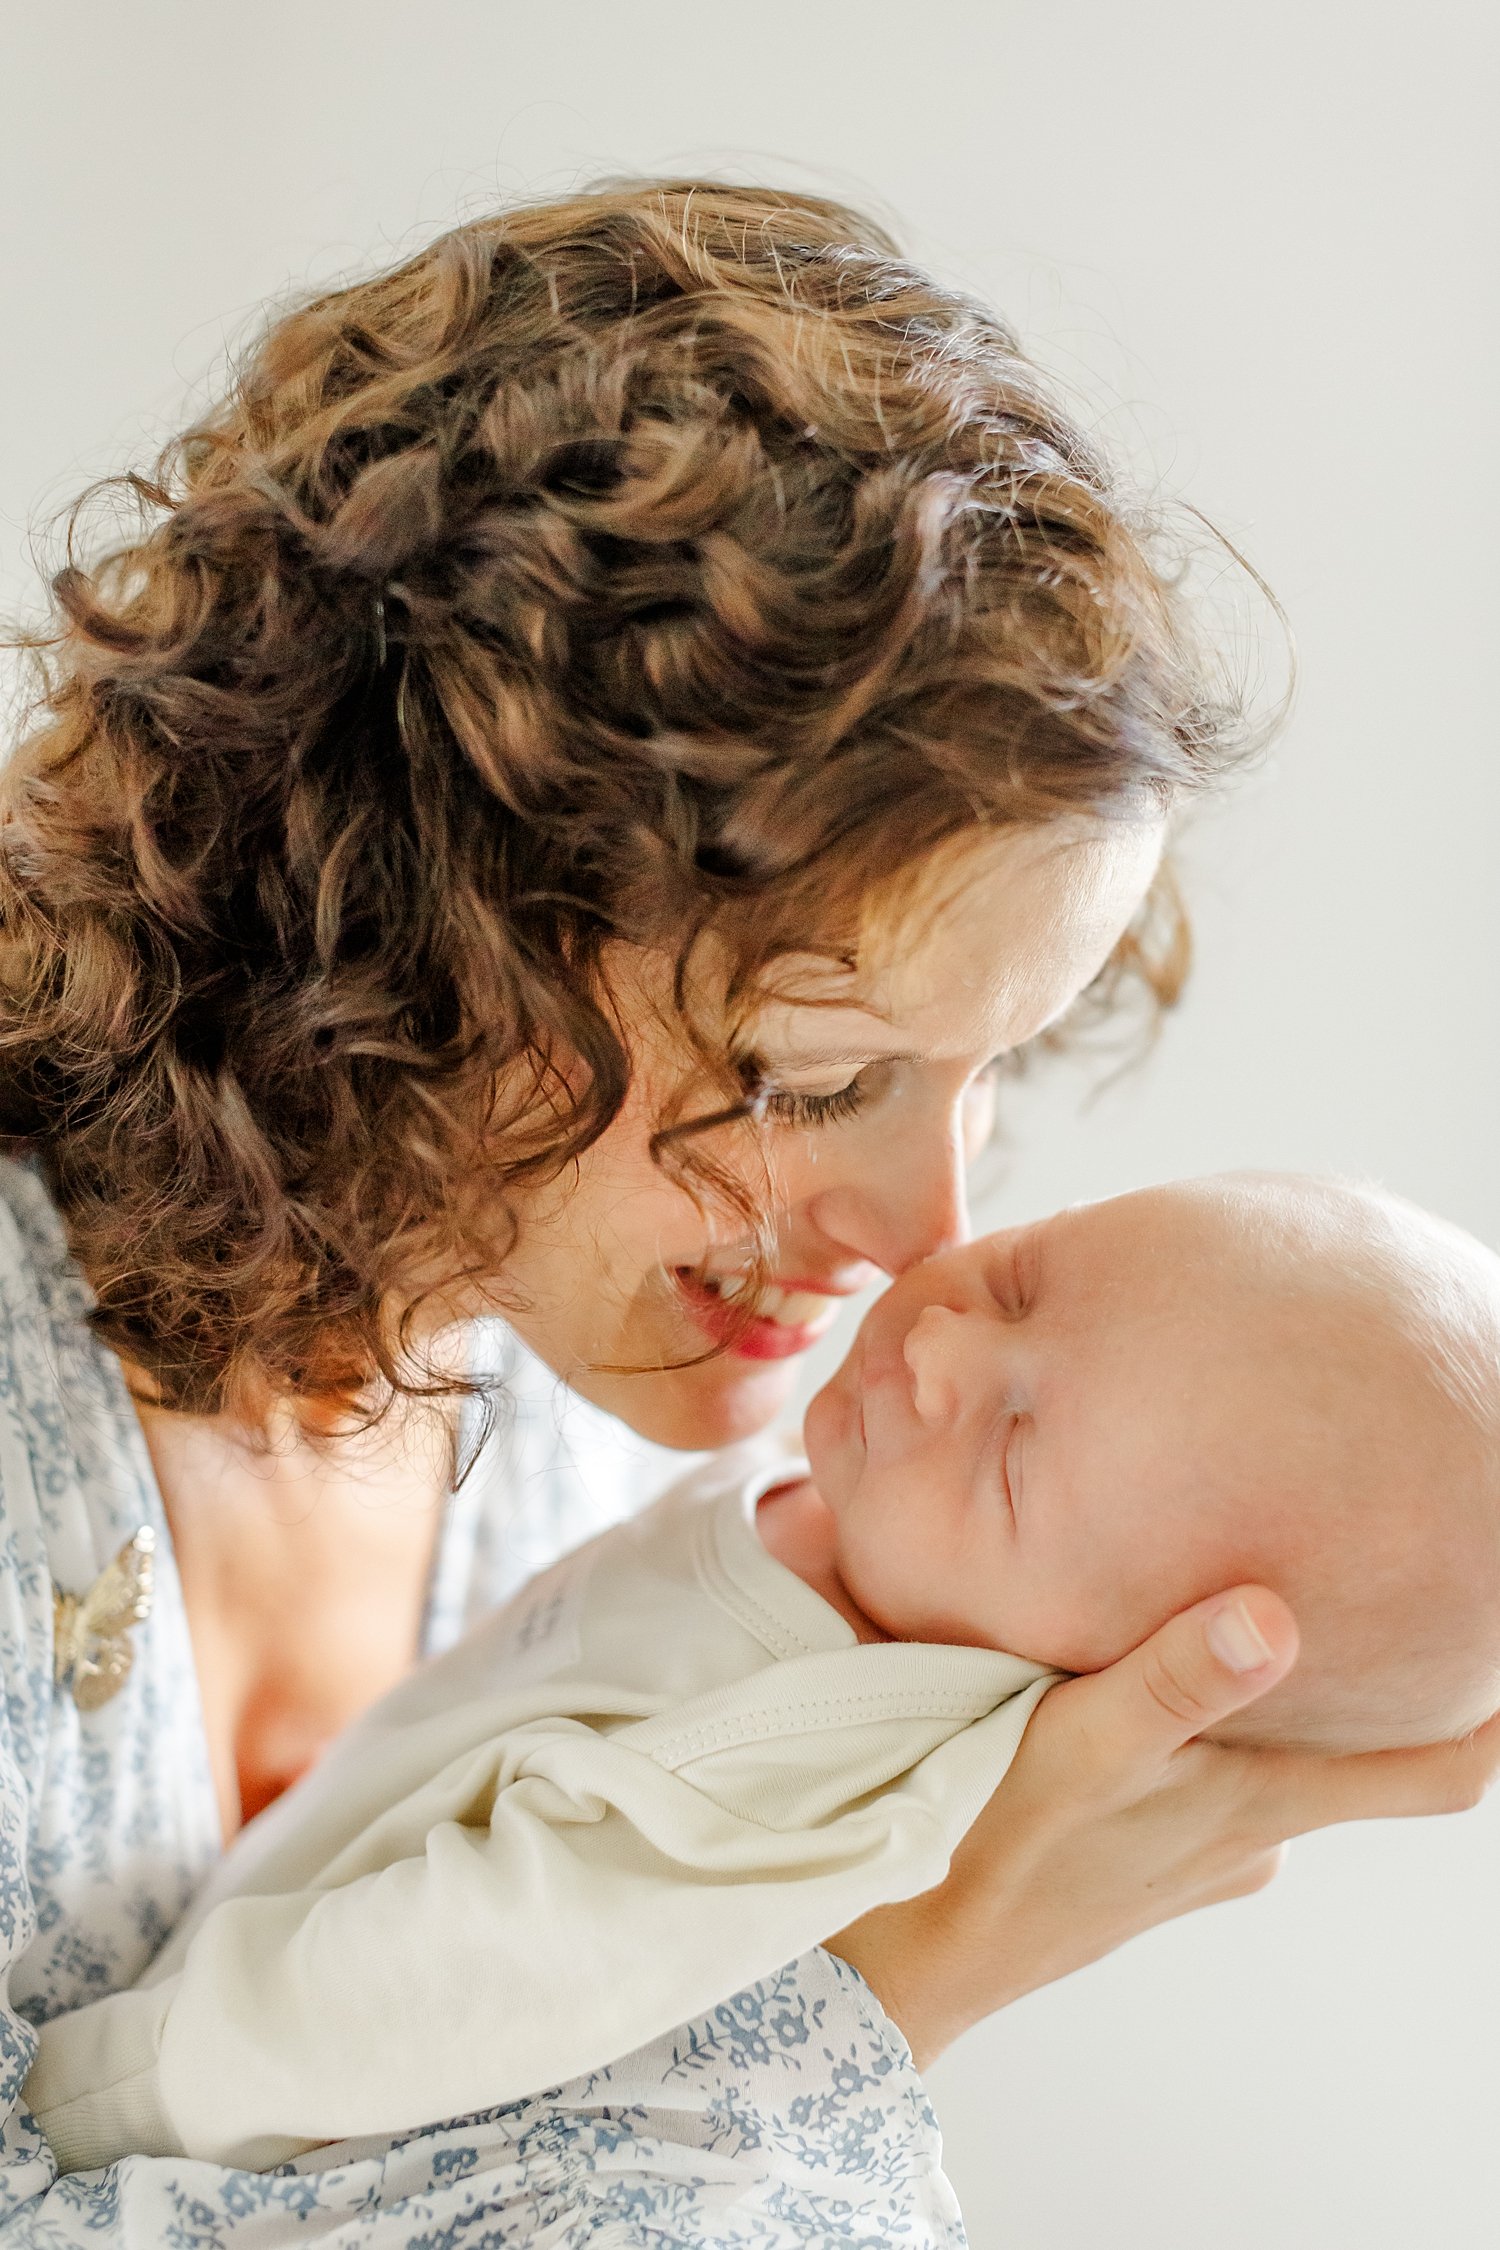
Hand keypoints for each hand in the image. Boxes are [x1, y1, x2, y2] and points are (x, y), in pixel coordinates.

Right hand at [825, 1585, 1499, 2069]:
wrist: (929, 1948)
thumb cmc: (1005, 1841)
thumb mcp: (1085, 1739)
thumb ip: (1179, 1677)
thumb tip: (1275, 1619)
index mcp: (1268, 1801)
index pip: (1433, 1776)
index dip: (1490, 1722)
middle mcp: (1257, 1833)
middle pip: (1348, 1753)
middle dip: (1341, 1682)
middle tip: (1322, 1583)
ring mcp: (1208, 1854)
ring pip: (1265, 1762)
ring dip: (1248, 1708)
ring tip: (1201, 1617)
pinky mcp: (1155, 1860)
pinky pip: (1202, 1785)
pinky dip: (1188, 1741)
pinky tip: (1125, 1695)